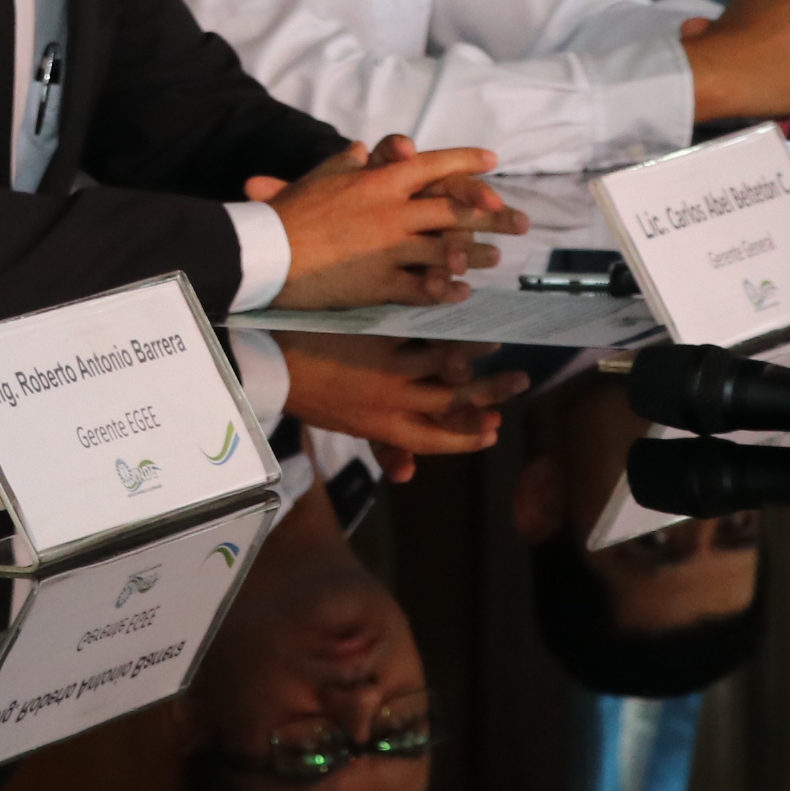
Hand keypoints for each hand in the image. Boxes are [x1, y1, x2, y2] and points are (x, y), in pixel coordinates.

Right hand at [252, 138, 514, 310]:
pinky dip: (445, 289)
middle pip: (454, 208)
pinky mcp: (380, 282)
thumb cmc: (288, 213)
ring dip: (475, 253)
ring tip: (496, 258)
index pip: (433, 164)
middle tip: (521, 220)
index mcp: (380, 180)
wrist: (266, 253)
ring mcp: (389, 248)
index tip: (494, 164)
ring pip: (446, 249)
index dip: (467, 162)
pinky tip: (462, 292)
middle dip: (493, 213)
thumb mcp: (319, 177)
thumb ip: (346, 162)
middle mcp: (392, 211)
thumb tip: (361, 148)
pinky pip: (423, 287)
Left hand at [276, 331, 532, 459]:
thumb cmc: (306, 392)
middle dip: (492, 396)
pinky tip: (466, 318)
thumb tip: (407, 472)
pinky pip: (425, 332)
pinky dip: (451, 327)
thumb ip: (379, 442)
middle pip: (455, 404)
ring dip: (479, 358)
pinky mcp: (381, 337)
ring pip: (447, 366)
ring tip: (499, 346)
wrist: (269, 360)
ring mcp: (389, 369)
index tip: (494, 431)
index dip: (468, 437)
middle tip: (520, 383)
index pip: (437, 440)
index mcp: (382, 428)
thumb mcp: (343, 425)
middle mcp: (393, 403)